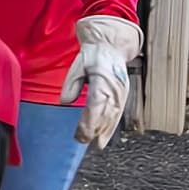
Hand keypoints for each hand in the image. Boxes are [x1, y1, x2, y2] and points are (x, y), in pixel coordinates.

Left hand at [62, 12, 140, 147]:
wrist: (111, 46)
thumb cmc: (93, 56)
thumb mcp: (78, 65)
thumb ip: (72, 84)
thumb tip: (65, 101)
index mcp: (101, 78)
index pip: (95, 104)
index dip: (89, 121)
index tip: (81, 132)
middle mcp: (113, 87)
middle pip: (105, 113)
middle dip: (95, 129)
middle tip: (84, 141)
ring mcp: (121, 91)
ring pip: (113, 115)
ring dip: (105, 131)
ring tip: (97, 143)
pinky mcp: (124, 95)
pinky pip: (118, 113)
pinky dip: (112, 126)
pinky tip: (106, 135)